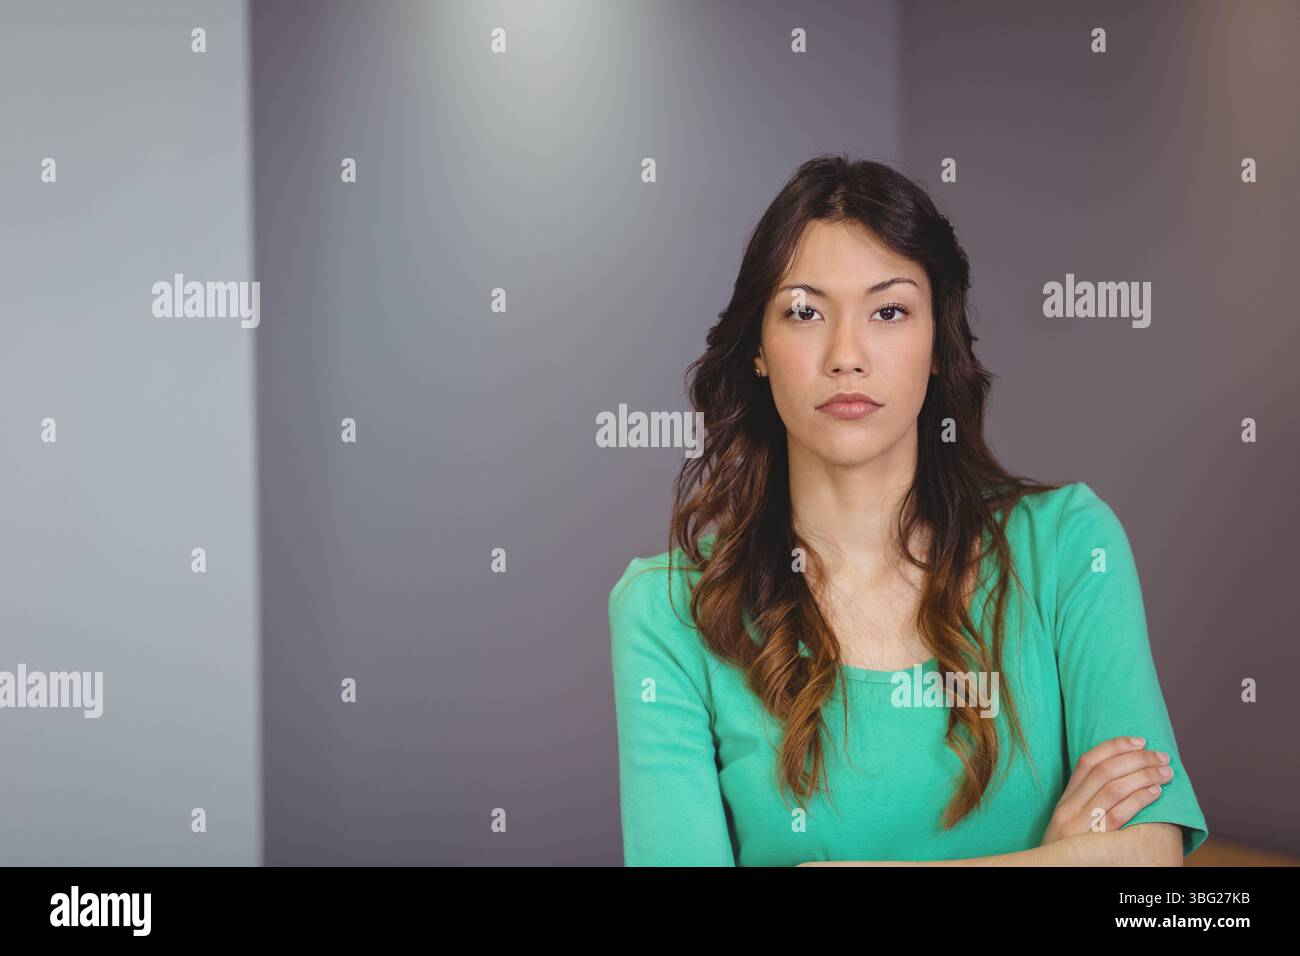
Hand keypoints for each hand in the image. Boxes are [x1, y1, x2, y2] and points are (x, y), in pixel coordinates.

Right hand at [1040, 735, 1171, 844]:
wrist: (1050, 876)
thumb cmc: (1071, 855)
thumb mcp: (1070, 827)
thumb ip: (1086, 806)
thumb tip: (1121, 781)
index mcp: (1064, 802)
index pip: (1087, 762)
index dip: (1114, 746)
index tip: (1139, 740)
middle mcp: (1068, 810)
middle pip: (1104, 771)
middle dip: (1136, 758)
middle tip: (1162, 755)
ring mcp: (1079, 827)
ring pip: (1113, 789)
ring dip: (1144, 776)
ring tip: (1166, 772)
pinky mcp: (1093, 843)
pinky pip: (1118, 815)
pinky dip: (1139, 799)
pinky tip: (1156, 793)